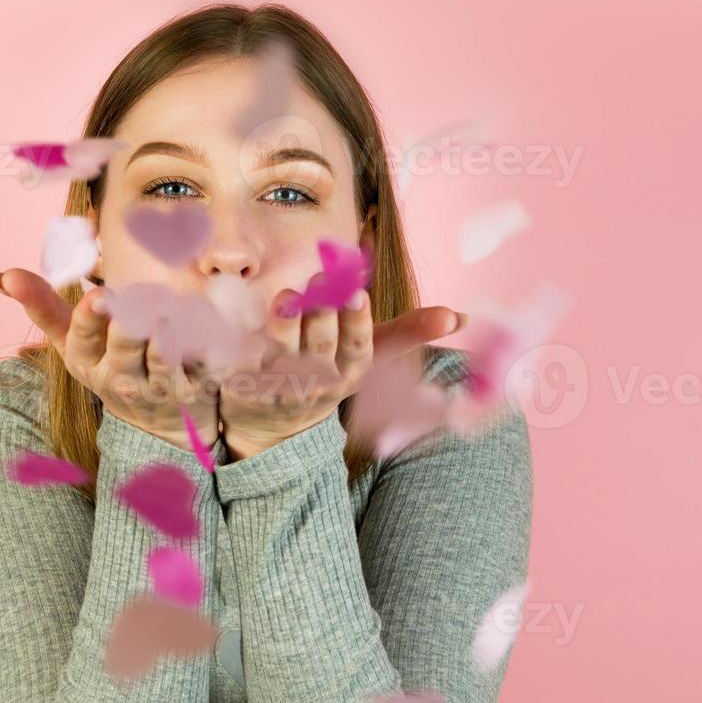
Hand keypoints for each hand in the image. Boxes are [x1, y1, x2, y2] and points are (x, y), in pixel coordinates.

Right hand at [0, 269, 218, 452]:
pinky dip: (203, 338)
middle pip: (125, 342)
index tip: (100, 297)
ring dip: (170, 321)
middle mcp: (120, 378)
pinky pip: (201, 360)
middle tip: (145, 293)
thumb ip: (42, 307)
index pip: (83, 337)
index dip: (91, 317)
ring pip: (164, 350)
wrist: (159, 427)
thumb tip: (0, 275)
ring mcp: (159, 389)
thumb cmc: (110, 368)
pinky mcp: (195, 393)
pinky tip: (203, 320)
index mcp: (87, 362)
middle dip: (134, 315)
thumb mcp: (73, 344)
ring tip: (172, 304)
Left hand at [215, 287, 462, 457]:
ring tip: (288, 296)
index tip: (358, 294)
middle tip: (323, 278)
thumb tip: (462, 318)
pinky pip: (240, 361)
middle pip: (321, 346)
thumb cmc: (331, 372)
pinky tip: (242, 316)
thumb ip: (411, 331)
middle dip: (323, 312)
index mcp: (350, 375)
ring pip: (282, 353)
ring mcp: (278, 388)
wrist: (275, 424)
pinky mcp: (241, 387)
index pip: (358, 351)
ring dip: (285, 323)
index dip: (357, 324)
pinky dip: (241, 337)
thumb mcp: (371, 355)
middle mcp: (316, 385)